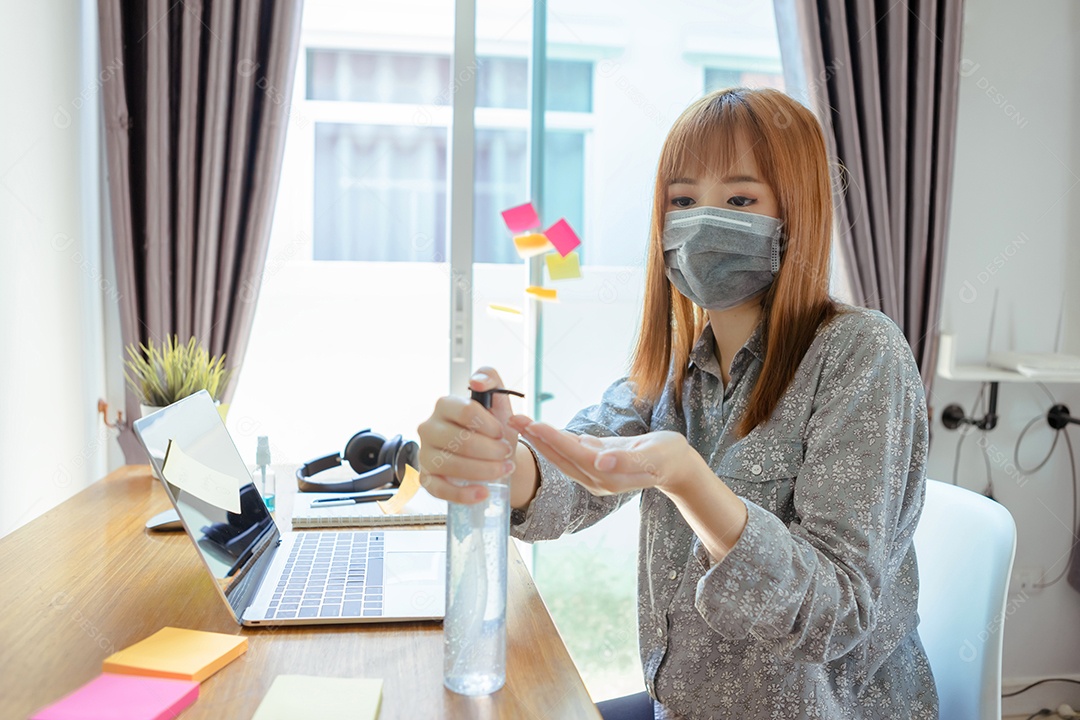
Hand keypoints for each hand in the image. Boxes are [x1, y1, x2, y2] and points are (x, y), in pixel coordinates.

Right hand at [416, 366, 518, 504]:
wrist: (493, 456)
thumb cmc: (493, 428)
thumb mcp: (497, 401)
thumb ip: (490, 380)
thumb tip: (477, 381)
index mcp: (444, 405)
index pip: (465, 411)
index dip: (488, 424)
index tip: (501, 432)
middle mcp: (429, 428)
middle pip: (460, 441)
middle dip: (491, 450)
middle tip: (506, 454)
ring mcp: (425, 454)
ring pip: (452, 465)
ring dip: (483, 471)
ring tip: (503, 470)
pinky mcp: (427, 479)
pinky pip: (440, 489)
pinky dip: (463, 494)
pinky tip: (482, 493)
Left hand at [508, 415, 696, 496]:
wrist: (676, 466)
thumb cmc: (668, 456)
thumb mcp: (654, 456)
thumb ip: (627, 459)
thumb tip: (602, 461)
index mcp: (609, 475)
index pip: (576, 455)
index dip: (555, 440)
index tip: (535, 425)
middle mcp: (596, 479)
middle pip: (561, 458)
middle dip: (538, 439)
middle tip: (514, 420)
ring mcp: (593, 475)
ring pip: (561, 456)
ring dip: (540, 439)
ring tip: (520, 422)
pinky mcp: (593, 467)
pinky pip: (568, 454)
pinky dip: (552, 441)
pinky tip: (538, 431)